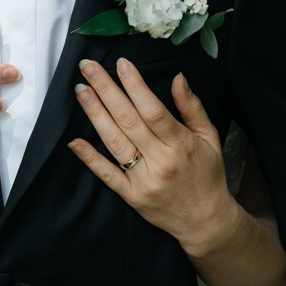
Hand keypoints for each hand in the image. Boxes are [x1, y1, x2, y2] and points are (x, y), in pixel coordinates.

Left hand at [68, 56, 238, 255]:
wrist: (205, 221)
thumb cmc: (208, 175)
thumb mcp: (210, 138)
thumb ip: (192, 108)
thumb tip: (178, 77)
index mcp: (182, 145)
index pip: (153, 110)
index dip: (135, 86)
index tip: (121, 63)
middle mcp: (161, 162)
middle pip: (128, 121)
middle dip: (106, 90)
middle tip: (88, 67)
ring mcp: (144, 181)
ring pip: (114, 143)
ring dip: (95, 114)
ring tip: (81, 91)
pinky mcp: (131, 197)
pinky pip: (107, 175)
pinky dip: (90, 158)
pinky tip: (75, 141)